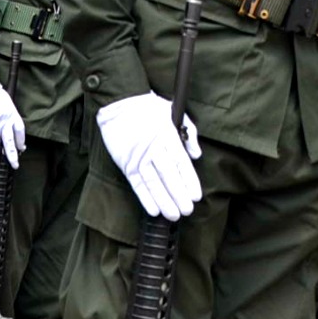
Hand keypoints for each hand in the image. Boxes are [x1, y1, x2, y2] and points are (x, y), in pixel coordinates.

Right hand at [0, 81, 24, 169]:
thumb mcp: (9, 105)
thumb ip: (11, 118)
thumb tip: (12, 133)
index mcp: (13, 115)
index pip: (20, 132)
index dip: (21, 142)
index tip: (21, 149)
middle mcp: (4, 121)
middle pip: (9, 141)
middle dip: (12, 155)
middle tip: (14, 165)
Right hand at [97, 92, 202, 219]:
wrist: (120, 103)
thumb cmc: (150, 107)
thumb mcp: (174, 113)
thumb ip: (188, 134)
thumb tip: (197, 155)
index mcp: (168, 136)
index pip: (181, 162)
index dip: (189, 181)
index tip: (196, 195)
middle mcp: (153, 148)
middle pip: (168, 175)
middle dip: (178, 194)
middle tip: (187, 210)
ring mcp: (138, 156)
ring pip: (153, 182)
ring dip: (163, 200)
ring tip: (173, 215)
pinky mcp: (126, 163)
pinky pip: (136, 183)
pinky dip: (144, 197)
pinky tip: (153, 210)